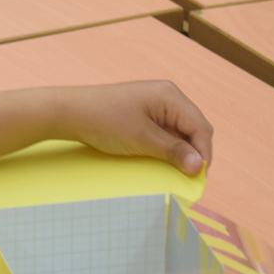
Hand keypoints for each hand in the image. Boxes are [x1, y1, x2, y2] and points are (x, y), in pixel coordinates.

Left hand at [58, 81, 212, 175]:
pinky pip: (164, 131)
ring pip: (179, 131)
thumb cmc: (104, 121)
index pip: (200, 127)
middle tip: (190, 177)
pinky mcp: (143, 112)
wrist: (69, 112)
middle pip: (193, 128)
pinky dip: (166, 147)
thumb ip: (173, 152)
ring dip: (180, 151)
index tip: (199, 176)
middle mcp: (167, 96)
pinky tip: (161, 160)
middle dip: (195, 152)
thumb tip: (198, 166)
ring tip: (176, 172)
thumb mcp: (142, 139)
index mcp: (171, 96)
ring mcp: (155, 103)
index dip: (204, 153)